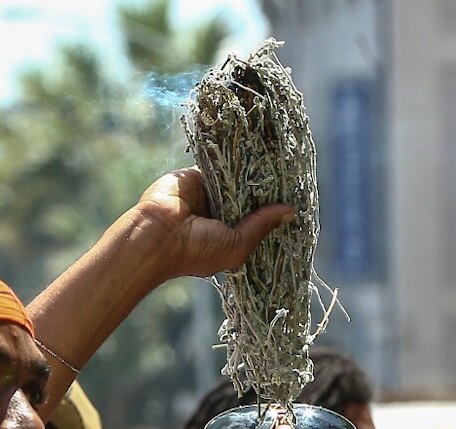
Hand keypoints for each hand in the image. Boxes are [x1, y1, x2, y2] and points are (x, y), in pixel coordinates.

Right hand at [132, 167, 293, 280]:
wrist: (156, 234)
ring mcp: (208, 193)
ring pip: (236, 178)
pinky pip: (218, 163)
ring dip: (251, 171)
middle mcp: (220, 213)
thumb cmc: (196, 250)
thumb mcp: (236, 245)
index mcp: (229, 235)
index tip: (298, 197)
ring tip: (281, 159)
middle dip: (266, 189)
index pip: (257, 219)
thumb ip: (261, 226)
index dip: (274, 210)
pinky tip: (254, 150)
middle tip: (295, 175)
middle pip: (249, 197)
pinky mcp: (196, 174)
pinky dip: (232, 157)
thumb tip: (290, 211)